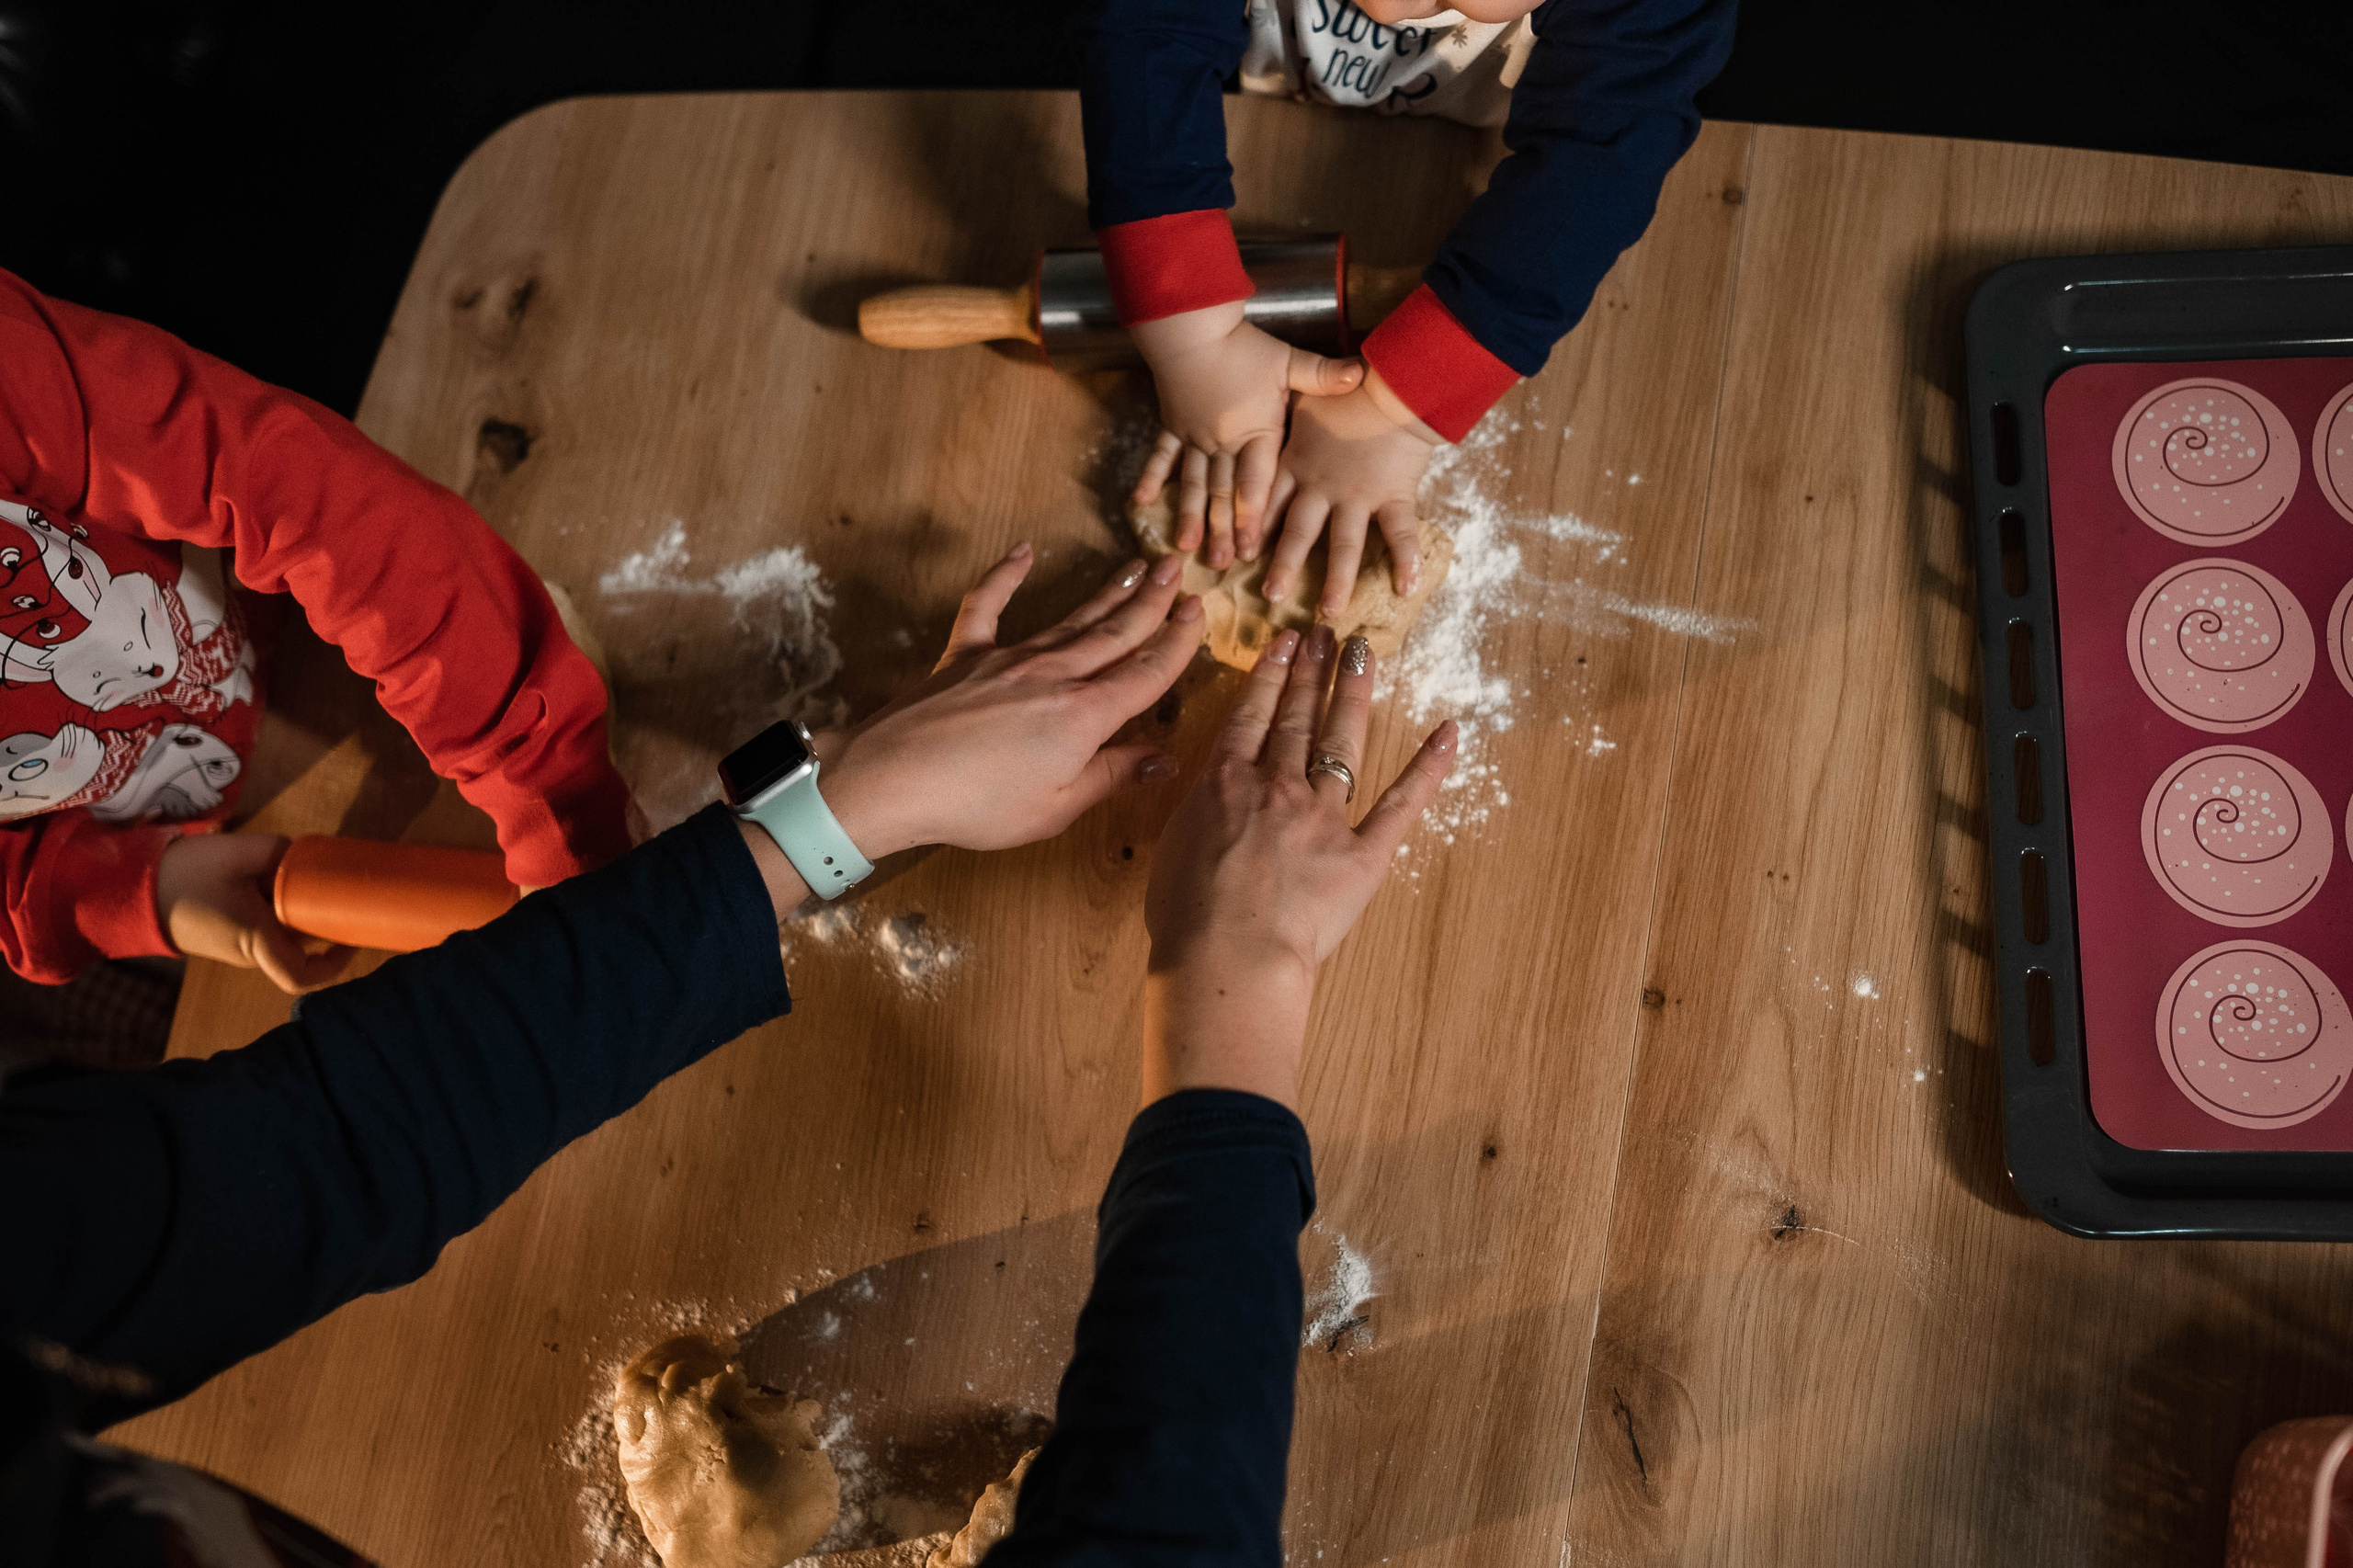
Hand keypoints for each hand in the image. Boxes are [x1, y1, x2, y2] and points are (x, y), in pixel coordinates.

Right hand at [156, 832, 353, 993]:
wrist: (125, 889)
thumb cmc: (183, 874)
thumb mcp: (236, 852)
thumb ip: (277, 852)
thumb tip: (303, 856)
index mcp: (256, 940)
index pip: (301, 975)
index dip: (334, 964)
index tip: (350, 937)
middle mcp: (250, 953)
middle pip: (300, 950)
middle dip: (323, 925)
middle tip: (343, 893)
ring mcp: (237, 948)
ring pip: (283, 937)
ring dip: (301, 914)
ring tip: (315, 880)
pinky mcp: (228, 936)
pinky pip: (265, 929)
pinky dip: (281, 911)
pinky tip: (283, 881)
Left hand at [814, 545, 1204, 862]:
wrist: (896, 777)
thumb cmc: (978, 805)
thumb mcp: (1058, 806)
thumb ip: (1112, 775)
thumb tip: (1164, 760)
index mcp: (1086, 716)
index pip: (1148, 672)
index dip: (1179, 641)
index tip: (1201, 612)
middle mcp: (1056, 675)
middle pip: (1117, 633)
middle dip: (1154, 601)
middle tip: (1179, 569)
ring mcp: (1010, 659)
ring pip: (1072, 619)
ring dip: (1108, 593)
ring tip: (1136, 568)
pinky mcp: (965, 655)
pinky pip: (988, 605)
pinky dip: (1006, 574)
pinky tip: (1024, 551)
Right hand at [1130, 301, 1361, 571]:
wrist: (1191, 327)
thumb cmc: (1242, 346)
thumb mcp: (1287, 360)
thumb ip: (1322, 375)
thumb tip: (1361, 374)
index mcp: (1255, 431)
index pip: (1256, 482)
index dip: (1254, 516)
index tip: (1253, 547)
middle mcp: (1223, 441)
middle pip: (1224, 492)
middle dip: (1223, 530)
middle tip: (1222, 564)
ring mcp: (1195, 436)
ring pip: (1194, 483)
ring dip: (1191, 516)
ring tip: (1187, 547)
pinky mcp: (1174, 426)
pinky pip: (1162, 456)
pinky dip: (1152, 478)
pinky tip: (1140, 502)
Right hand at [1141, 625, 1455, 1107]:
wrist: (1227, 956)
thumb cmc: (1187, 917)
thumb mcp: (1173, 849)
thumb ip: (1198, 813)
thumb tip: (1210, 800)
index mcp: (1225, 783)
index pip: (1251, 716)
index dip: (1270, 676)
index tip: (1285, 644)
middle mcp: (1277, 786)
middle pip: (1296, 717)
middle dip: (1311, 671)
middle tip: (1324, 634)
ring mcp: (1323, 817)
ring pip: (1341, 742)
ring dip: (1352, 694)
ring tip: (1361, 654)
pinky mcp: (1363, 855)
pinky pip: (1401, 805)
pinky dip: (1429, 768)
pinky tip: (1449, 733)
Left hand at [1261, 365, 1440, 614]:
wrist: (1393, 381)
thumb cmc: (1347, 384)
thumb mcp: (1303, 392)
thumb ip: (1286, 412)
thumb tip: (1267, 402)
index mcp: (1295, 462)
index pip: (1268, 502)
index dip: (1254, 529)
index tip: (1240, 555)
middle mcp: (1321, 486)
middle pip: (1297, 532)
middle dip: (1284, 566)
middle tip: (1270, 597)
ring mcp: (1356, 495)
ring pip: (1342, 545)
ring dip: (1336, 580)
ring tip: (1328, 612)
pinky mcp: (1392, 495)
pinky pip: (1399, 534)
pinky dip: (1405, 561)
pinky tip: (1406, 589)